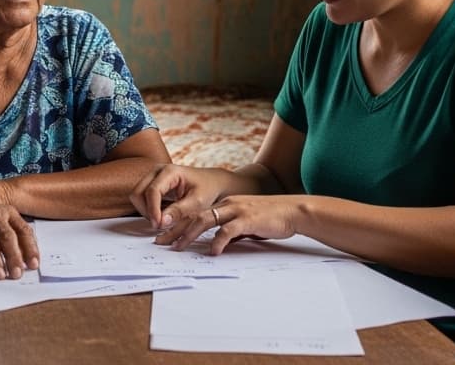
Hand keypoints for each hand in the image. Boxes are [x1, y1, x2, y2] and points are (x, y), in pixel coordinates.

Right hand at [0, 198, 38, 279]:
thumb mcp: (1, 223)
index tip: (34, 265)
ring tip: (0, 275)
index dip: (30, 248)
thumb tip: (26, 261)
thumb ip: (14, 238)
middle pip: (7, 236)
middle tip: (17, 274)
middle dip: (14, 257)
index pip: (24, 231)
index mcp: (9, 213)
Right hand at [130, 163, 232, 228]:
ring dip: (146, 211)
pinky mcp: (153, 184)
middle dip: (146, 211)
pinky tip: (163, 215)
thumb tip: (162, 222)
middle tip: (160, 225)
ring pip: (137, 196)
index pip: (152, 191)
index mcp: (170, 171)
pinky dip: (149, 209)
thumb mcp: (198, 202)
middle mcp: (158, 171)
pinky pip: (142, 198)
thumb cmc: (208, 189)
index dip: (152, 210)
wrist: (212, 182)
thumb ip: (179, 211)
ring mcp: (153, 177)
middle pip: (138, 192)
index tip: (158, 225)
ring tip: (163, 220)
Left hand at [155, 194, 302, 254]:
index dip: (179, 224)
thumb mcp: (246, 224)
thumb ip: (232, 232)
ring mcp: (236, 210)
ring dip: (189, 234)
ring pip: (205, 220)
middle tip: (162, 242)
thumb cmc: (271, 218)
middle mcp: (227, 204)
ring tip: (178, 247)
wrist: (293, 211)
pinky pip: (227, 230)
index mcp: (225, 204)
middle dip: (176, 229)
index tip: (165, 236)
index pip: (196, 213)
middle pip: (194, 215)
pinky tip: (212, 251)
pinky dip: (217, 241)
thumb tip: (217, 245)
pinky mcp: (248, 219)